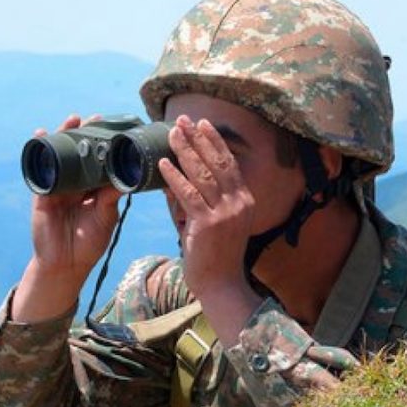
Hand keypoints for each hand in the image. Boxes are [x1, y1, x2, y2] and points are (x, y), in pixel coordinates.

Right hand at [13, 114, 122, 321]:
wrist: (66, 264)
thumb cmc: (88, 243)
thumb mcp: (105, 217)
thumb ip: (110, 198)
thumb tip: (121, 177)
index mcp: (93, 190)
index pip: (100, 163)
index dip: (106, 146)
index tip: (115, 128)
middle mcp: (76, 185)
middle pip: (80, 155)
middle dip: (85, 134)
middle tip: (95, 118)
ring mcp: (59, 187)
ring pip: (61, 157)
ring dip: (64, 136)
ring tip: (72, 119)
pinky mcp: (43, 193)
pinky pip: (41, 169)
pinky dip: (41, 151)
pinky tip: (40, 135)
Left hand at [159, 116, 262, 347]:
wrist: (222, 286)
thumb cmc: (215, 257)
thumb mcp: (214, 224)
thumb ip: (199, 202)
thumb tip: (175, 181)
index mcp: (244, 200)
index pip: (230, 163)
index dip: (215, 142)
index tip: (202, 123)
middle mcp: (239, 203)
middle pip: (218, 162)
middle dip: (199, 139)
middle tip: (183, 120)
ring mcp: (225, 213)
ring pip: (203, 174)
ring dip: (185, 151)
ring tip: (171, 134)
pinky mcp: (208, 224)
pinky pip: (188, 194)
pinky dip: (174, 177)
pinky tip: (162, 165)